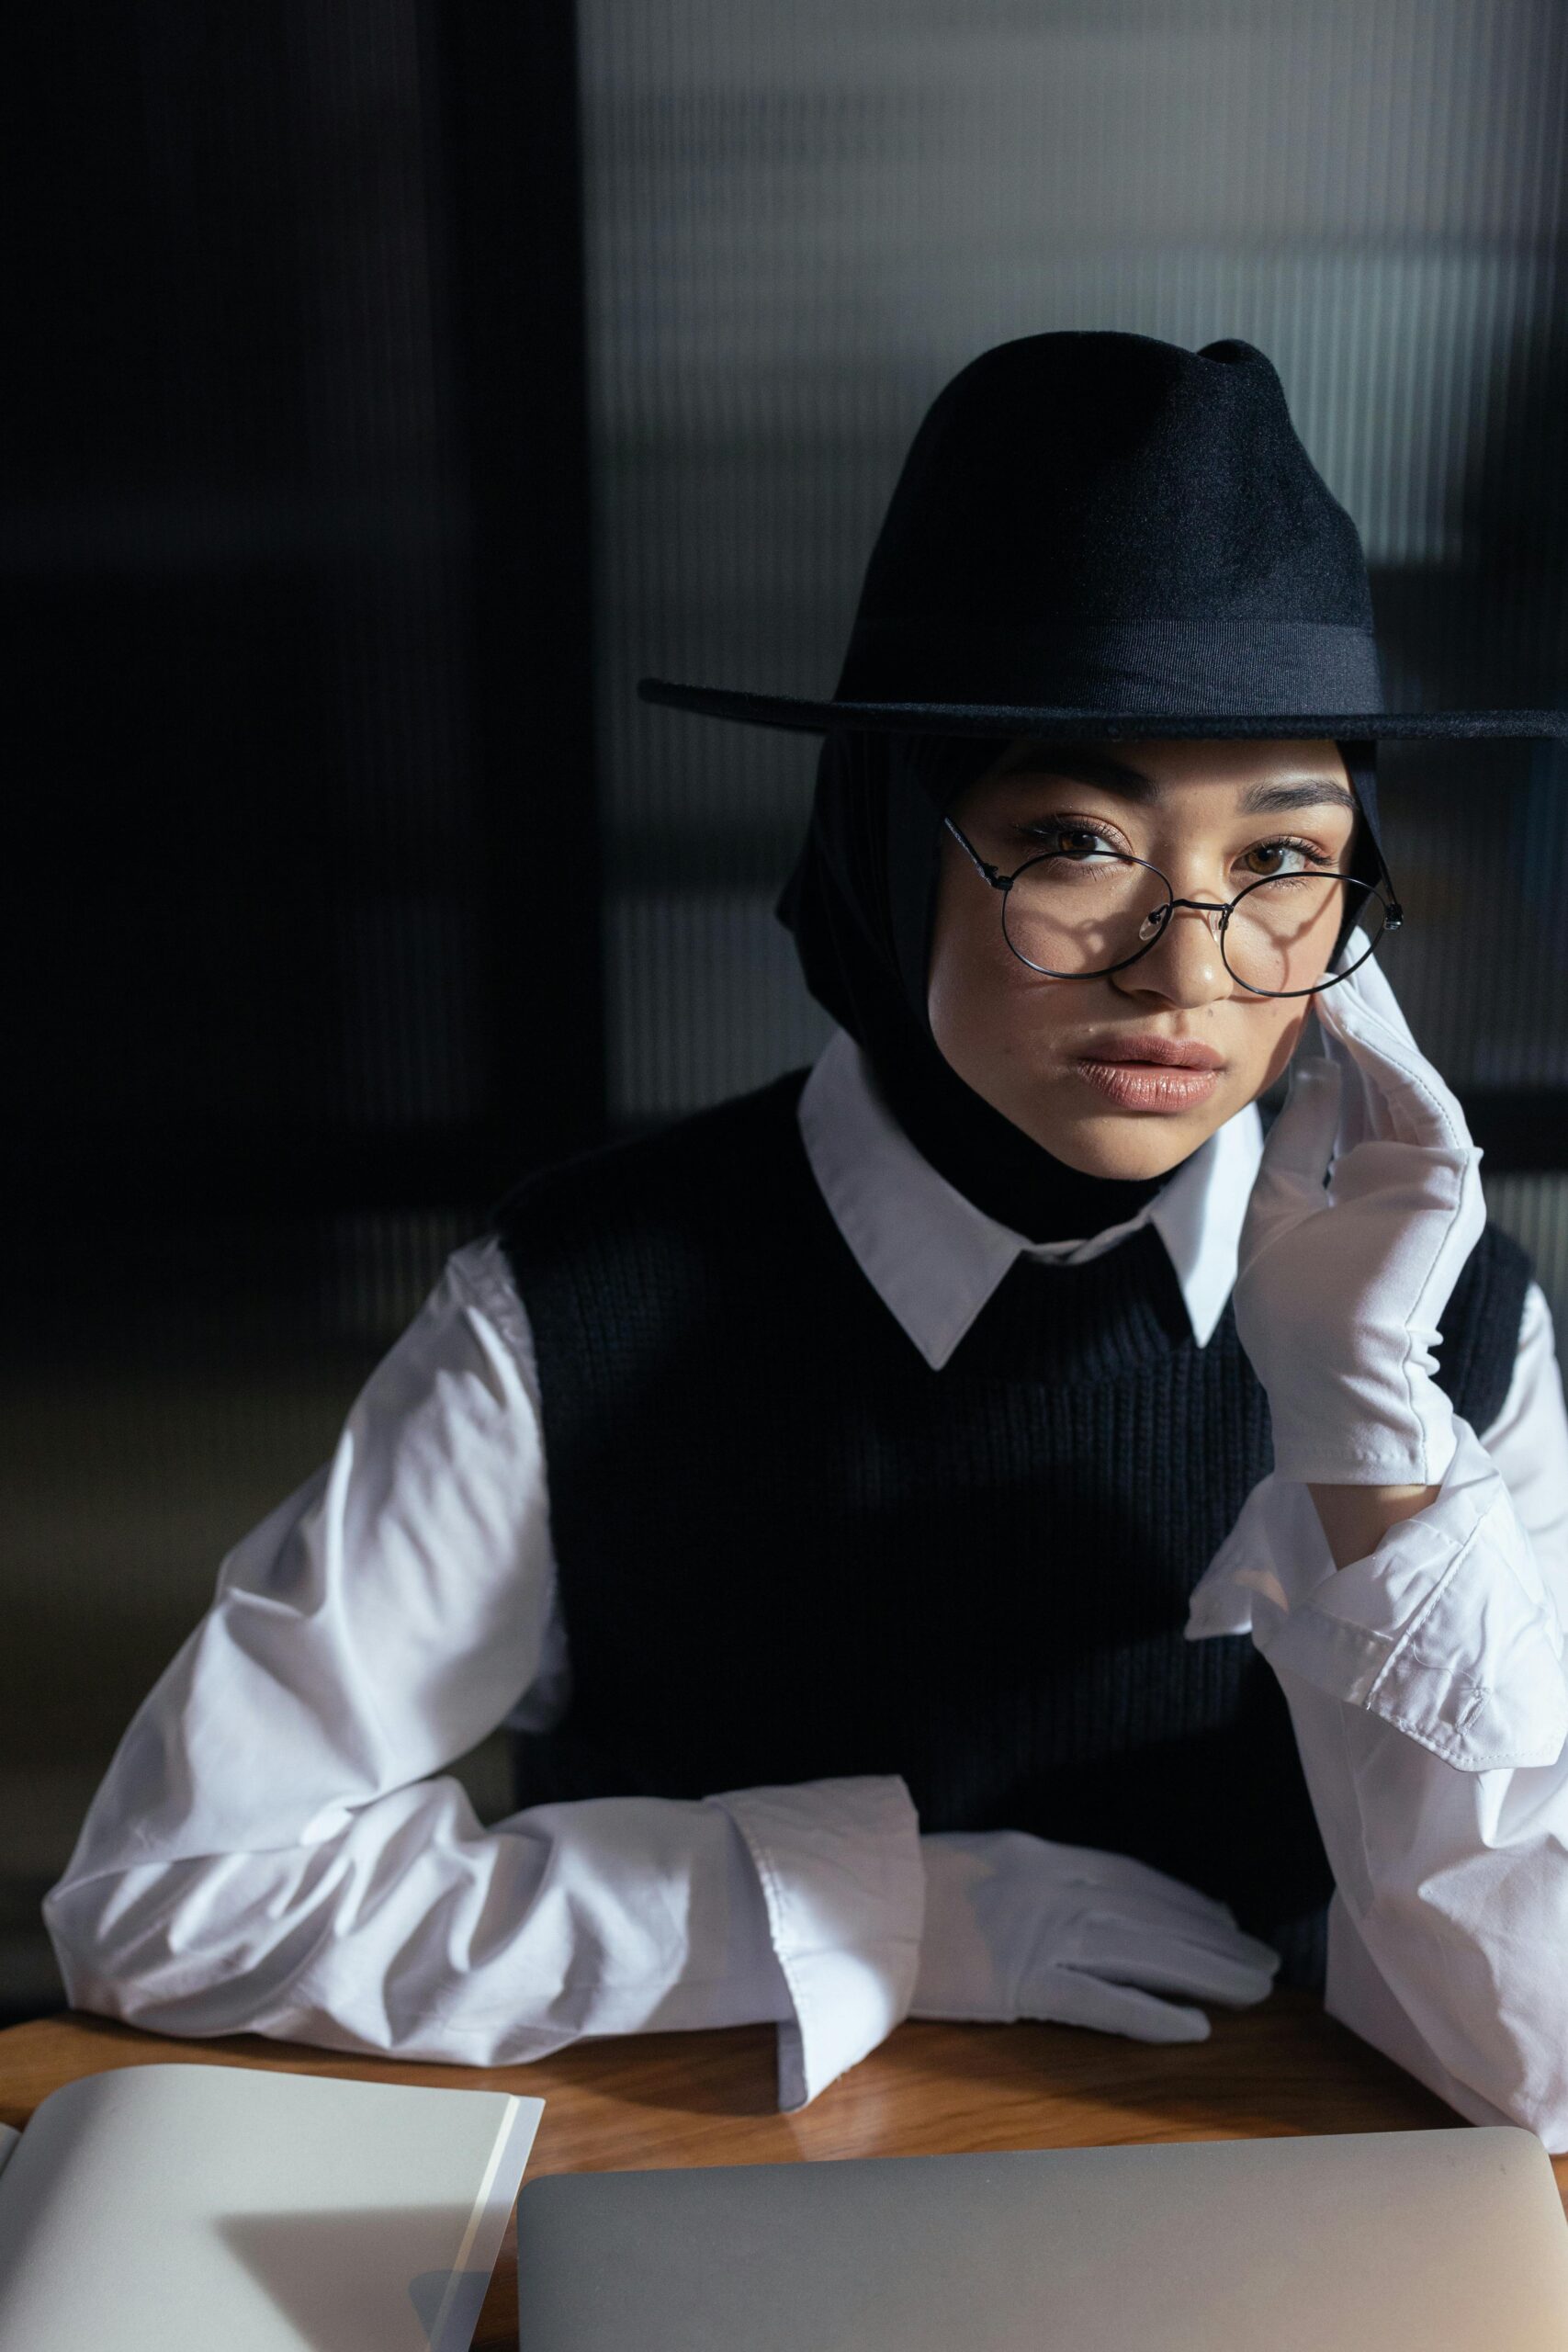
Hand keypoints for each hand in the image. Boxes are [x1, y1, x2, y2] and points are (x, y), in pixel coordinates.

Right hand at [911, 1830, 1278, 2042]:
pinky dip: (1150, 2014)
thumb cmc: (903, 1884)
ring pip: (1144, 1953)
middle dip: (1212, 1938)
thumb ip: (1022, 1875)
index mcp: (1040, 1854)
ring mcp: (1041, 1935)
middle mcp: (1053, 1888)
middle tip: (1262, 1960)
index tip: (1222, 1916)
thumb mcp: (975, 1861)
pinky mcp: (1023, 1984)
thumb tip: (1060, 1888)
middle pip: (1152, 1914)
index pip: (1131, 1877)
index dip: (1182, 1899)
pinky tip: (1193, 2028)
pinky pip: (1100, 2001)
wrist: (857, 1901)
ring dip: (1204, 1972)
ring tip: (1253, 1990)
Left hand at [1231, 942, 1484, 1487]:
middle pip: (1386, 1073)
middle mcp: (1406, 1168)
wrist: (1321, 1371)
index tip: (1309, 987)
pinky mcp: (1447, 1181)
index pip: (1356, 1091)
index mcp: (1369, 1177)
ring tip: (1343, 970)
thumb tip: (1310, 1077)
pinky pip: (1422, 1101)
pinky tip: (1354, 1020)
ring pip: (1407, 1077)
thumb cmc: (1292, 1310)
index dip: (1336, 1040)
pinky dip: (1390, 1058)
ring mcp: (1431, 1174)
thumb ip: (1297, 1140)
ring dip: (1377, 1023)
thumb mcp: (1276, 1206)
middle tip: (1341, 950)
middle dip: (1365, 1015)